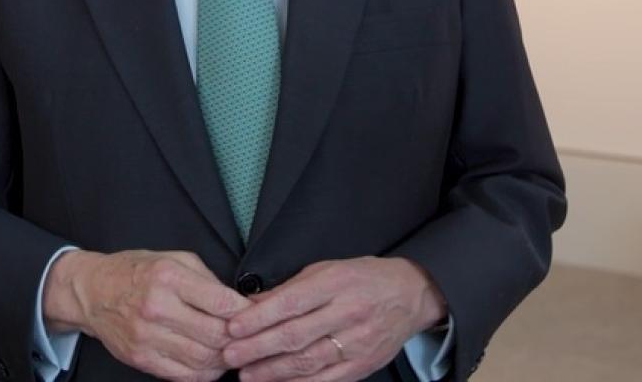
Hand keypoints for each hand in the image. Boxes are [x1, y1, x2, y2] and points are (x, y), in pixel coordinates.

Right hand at [44, 249, 250, 381]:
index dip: (245, 311)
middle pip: (216, 335)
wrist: (92, 291)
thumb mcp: (174, 259)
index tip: (253, 314)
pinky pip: (183, 375)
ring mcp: (147, 337)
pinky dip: (204, 374)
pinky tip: (210, 364)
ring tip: (231, 351)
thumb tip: (238, 304)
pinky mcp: (141, 358)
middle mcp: (157, 308)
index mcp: (168, 278)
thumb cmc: (135, 272)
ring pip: (203, 360)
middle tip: (248, 336)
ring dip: (224, 359)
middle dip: (238, 338)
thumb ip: (207, 280)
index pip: (221, 302)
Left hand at [222, 258, 446, 381]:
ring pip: (308, 361)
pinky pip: (326, 379)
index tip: (233, 328)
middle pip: (295, 335)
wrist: (410, 295)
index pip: (290, 303)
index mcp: (335, 283)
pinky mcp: (363, 364)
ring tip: (247, 375)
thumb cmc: (362, 278)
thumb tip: (251, 303)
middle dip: (258, 348)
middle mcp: (347, 312)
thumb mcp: (325, 270)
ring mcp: (357, 342)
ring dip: (273, 371)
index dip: (259, 318)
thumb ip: (289, 289)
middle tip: (230, 356)